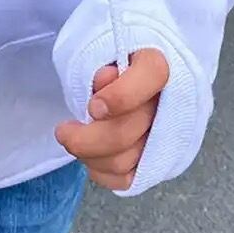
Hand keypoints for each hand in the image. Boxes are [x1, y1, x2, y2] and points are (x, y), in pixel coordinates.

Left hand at [54, 48, 169, 190]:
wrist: (129, 78)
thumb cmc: (112, 62)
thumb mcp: (103, 52)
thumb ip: (102, 61)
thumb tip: (103, 79)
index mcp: (158, 65)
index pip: (153, 74)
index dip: (121, 96)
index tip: (93, 107)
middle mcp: (170, 102)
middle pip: (126, 132)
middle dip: (85, 138)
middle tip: (63, 131)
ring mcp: (165, 137)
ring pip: (122, 162)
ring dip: (88, 155)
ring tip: (73, 140)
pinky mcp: (156, 162)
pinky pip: (124, 180)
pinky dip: (100, 172)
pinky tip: (89, 156)